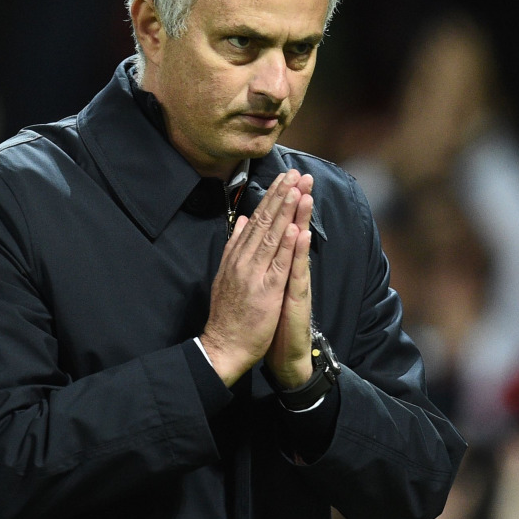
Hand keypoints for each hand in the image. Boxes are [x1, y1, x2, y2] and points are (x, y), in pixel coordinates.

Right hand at [201, 170, 306, 385]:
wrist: (222, 346)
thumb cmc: (228, 313)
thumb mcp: (227, 273)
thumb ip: (236, 245)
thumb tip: (244, 220)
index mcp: (237, 255)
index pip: (257, 219)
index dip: (272, 197)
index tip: (284, 178)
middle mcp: (244, 260)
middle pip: (265, 222)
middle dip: (281, 195)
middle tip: (295, 173)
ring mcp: (254, 275)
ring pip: (272, 237)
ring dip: (285, 212)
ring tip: (297, 189)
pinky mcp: (266, 292)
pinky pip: (279, 265)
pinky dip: (286, 246)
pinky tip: (294, 228)